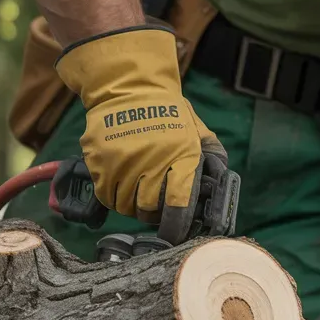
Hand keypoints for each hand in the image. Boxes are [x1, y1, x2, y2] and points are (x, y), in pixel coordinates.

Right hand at [55, 26, 225, 243]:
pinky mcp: (99, 163)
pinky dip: (113, 195)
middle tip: (154, 204)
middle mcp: (150, 165)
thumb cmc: (167, 111)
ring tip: (137, 190)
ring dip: (131, 205)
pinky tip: (120, 183)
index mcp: (179, 159)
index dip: (176, 227)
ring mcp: (121, 165)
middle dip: (153, 214)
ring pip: (125, 207)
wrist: (128, 87)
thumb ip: (212, 156)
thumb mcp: (197, 130)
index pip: (178, 208)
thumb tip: (220, 183)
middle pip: (148, 212)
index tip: (174, 232)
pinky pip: (105, 195)